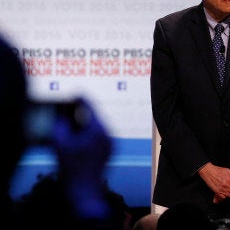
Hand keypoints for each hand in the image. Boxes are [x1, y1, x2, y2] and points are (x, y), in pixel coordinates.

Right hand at [51, 97, 111, 218]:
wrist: (84, 192)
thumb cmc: (70, 169)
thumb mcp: (59, 143)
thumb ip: (60, 123)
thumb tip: (61, 112)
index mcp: (99, 129)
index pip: (88, 105)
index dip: (77, 98)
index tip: (69, 94)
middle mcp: (109, 133)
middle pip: (92, 115)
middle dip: (78, 112)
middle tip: (65, 110)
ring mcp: (111, 142)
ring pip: (95, 126)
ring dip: (81, 124)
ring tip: (67, 124)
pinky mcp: (109, 150)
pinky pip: (97, 135)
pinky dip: (86, 133)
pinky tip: (74, 137)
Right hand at [198, 163, 229, 203]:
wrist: (208, 172)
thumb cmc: (218, 170)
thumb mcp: (228, 170)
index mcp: (229, 179)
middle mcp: (225, 185)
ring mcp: (221, 189)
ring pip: (229, 195)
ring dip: (229, 193)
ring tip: (227, 189)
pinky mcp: (216, 191)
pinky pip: (223, 197)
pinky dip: (224, 195)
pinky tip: (223, 191)